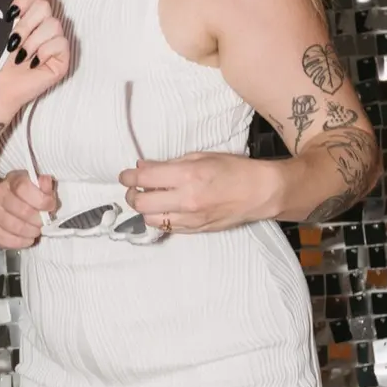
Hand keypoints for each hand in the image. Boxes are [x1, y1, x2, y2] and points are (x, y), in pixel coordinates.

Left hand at [0, 0, 70, 114]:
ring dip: (31, 41)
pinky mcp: (63, 59)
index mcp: (32, 14)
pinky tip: (32, 63)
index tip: (8, 15)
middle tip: (12, 42)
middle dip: (25, 25)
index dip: (24, 0)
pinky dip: (43, 53)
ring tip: (20, 56)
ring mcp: (56, 42)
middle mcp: (46, 25)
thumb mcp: (2, 24)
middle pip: (45, 6)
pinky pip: (60, 43)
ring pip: (53, 24)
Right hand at [0, 169, 58, 248]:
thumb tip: (46, 182)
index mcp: (11, 180)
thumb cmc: (26, 194)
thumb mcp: (38, 185)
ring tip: (36, 231)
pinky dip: (19, 242)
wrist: (7, 201)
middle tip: (44, 222)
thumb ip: (44, 185)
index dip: (40, 200)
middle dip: (37, 219)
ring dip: (29, 232)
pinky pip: (4, 239)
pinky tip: (27, 239)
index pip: (23, 188)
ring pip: (13, 226)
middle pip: (21, 210)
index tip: (50, 206)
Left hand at [118, 150, 281, 232]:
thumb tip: (143, 167)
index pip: (145, 179)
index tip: (125, 175)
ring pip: (151, 220)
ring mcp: (191, 218)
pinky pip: (168, 227)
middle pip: (142, 203)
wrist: (260, 192)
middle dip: (132, 195)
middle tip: (134, 188)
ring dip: (145, 209)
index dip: (128, 176)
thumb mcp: (201, 156)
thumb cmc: (234, 169)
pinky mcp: (197, 230)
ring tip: (150, 198)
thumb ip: (170, 164)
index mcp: (188, 176)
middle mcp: (187, 200)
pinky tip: (165, 208)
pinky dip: (160, 218)